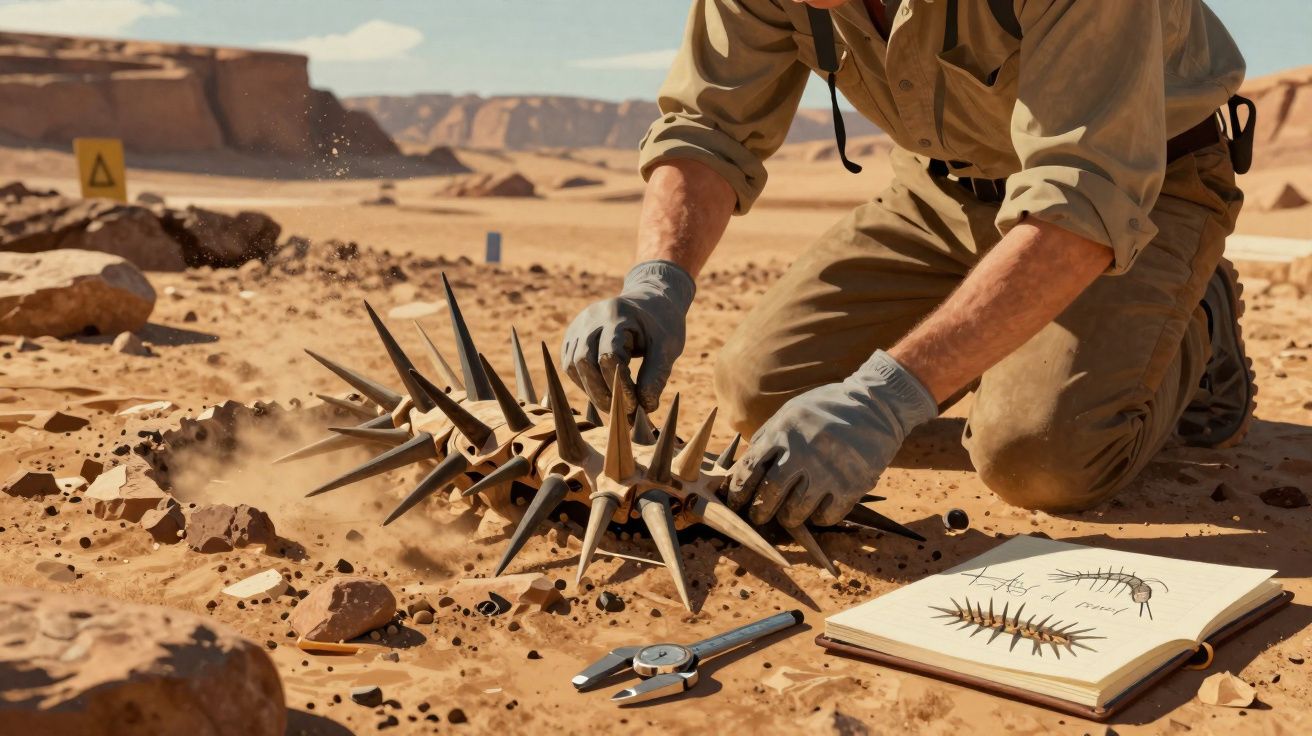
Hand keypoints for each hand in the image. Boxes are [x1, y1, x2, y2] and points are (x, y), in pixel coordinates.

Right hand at [561, 260, 694, 411]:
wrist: (650, 302)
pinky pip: (569, 365)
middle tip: (624, 412)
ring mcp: (578, 325)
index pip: (609, 357)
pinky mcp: (573, 336)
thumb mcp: (668, 346)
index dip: (620, 386)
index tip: (636, 406)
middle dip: (602, 393)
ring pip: (572, 365)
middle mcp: (591, 317)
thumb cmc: (661, 325)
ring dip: (591, 391)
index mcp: (617, 314)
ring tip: (615, 405)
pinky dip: (584, 382)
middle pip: (584, 362)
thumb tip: (644, 408)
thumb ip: (657, 375)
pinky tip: (604, 391)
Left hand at [727, 351, 937, 526]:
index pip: (749, 470)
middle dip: (759, 511)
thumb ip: (767, 439)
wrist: (876, 406)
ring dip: (788, 517)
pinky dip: (818, 518)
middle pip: (769, 495)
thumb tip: (741, 471)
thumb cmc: (825, 411)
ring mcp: (828, 471)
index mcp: (783, 432)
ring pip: (795, 512)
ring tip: (789, 514)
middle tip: (758, 517)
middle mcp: (803, 452)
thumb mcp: (791, 413)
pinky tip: (818, 510)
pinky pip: (825, 517)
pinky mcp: (852, 486)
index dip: (738, 492)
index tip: (735, 503)